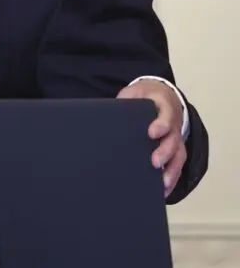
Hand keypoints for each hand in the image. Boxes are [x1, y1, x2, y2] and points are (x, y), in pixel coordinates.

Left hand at [117, 79, 185, 196]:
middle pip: (173, 139)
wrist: (158, 94)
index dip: (161, 124)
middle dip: (165, 152)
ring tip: (162, 184)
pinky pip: (177, 164)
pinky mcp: (175, 149)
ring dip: (172, 170)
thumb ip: (124, 104)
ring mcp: (176, 137)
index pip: (165, 115)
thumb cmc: (142, 96)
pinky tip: (163, 189)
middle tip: (154, 162)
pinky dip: (172, 177)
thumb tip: (105, 118)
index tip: (151, 133)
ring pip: (179, 155)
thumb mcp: (133, 94)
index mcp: (163, 106)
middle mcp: (173, 124)